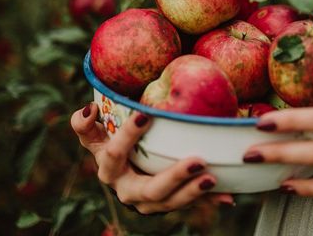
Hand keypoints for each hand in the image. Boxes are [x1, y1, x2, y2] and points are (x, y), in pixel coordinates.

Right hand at [70, 103, 233, 213]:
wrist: (120, 172)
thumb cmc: (108, 143)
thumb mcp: (93, 134)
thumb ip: (84, 123)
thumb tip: (91, 108)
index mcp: (109, 169)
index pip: (115, 152)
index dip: (127, 135)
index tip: (145, 114)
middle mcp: (127, 190)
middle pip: (150, 188)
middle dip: (174, 177)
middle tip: (197, 160)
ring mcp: (148, 201)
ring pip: (171, 202)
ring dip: (193, 192)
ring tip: (213, 177)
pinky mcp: (167, 204)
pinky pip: (189, 204)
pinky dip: (209, 200)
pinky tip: (228, 196)